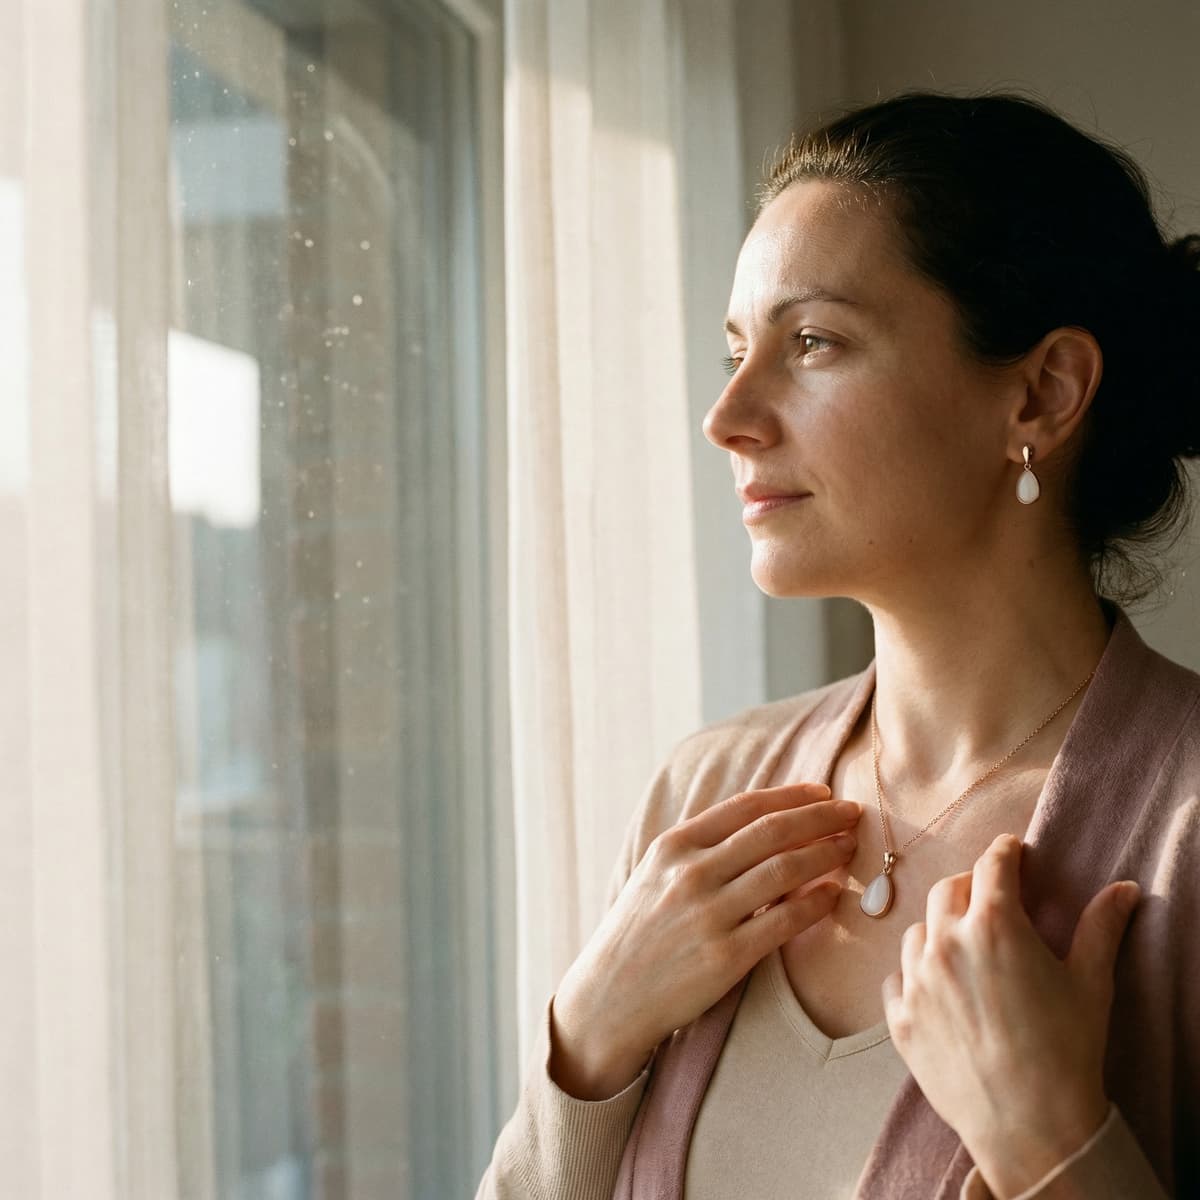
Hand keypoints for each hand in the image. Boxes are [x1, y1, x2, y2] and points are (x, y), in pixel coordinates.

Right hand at [550, 783, 861, 1098]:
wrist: (608, 998)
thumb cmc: (638, 933)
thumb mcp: (655, 875)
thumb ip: (700, 848)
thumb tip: (763, 825)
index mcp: (674, 846)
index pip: (745, 807)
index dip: (792, 795)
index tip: (824, 792)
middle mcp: (691, 873)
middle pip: (772, 832)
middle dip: (821, 817)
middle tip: (853, 814)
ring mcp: (709, 915)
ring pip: (785, 871)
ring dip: (826, 854)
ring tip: (850, 848)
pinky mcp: (726, 957)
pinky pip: (785, 922)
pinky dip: (816, 903)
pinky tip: (834, 894)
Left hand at [880, 833, 1139, 1195]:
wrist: (1030, 1126)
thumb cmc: (1067, 1051)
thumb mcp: (1090, 983)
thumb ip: (1100, 927)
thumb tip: (1124, 889)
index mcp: (994, 925)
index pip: (993, 865)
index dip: (1005, 852)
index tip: (1011, 850)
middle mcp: (945, 942)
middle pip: (949, 890)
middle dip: (972, 886)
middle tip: (990, 896)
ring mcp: (916, 979)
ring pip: (918, 931)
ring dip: (939, 929)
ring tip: (964, 946)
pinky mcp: (899, 1016)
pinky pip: (897, 977)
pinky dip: (914, 974)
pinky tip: (935, 986)